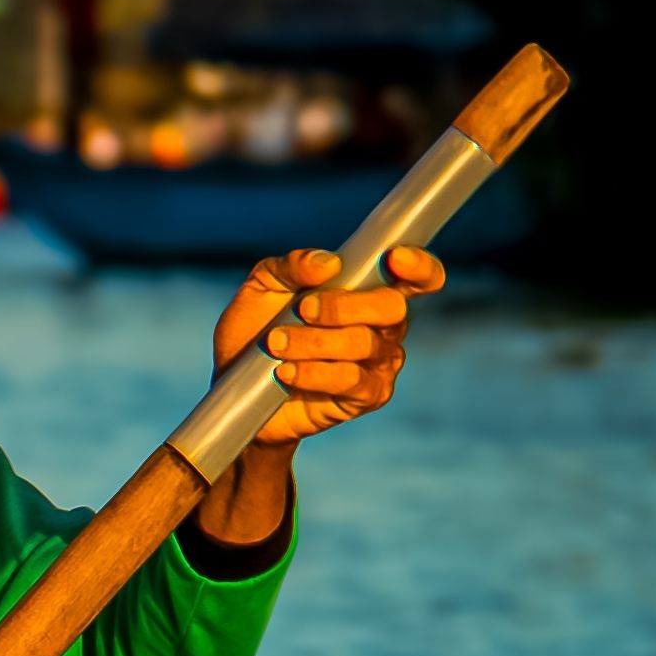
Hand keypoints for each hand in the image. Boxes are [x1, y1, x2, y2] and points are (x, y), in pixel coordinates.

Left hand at [214, 243, 443, 446]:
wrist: (236, 386)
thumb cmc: (257, 328)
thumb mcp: (264, 287)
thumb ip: (292, 266)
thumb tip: (328, 262)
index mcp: (369, 292)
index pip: (416, 277)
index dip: (419, 267)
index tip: (395, 258)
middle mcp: (384, 326)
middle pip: (392, 307)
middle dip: (344, 306)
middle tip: (303, 309)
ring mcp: (379, 363)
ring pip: (362, 343)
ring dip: (314, 341)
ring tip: (276, 343)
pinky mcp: (366, 397)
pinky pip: (350, 380)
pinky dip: (314, 373)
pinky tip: (285, 371)